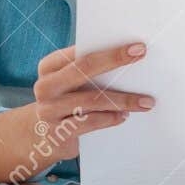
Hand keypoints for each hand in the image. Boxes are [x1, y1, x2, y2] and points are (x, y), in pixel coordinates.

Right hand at [27, 42, 155, 161]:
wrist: (38, 137)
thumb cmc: (63, 102)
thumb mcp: (67, 83)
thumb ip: (86, 70)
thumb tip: (126, 58)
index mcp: (49, 68)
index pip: (80, 53)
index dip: (110, 50)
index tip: (137, 47)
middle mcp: (46, 87)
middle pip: (83, 69)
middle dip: (115, 60)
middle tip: (141, 56)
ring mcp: (49, 110)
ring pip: (92, 100)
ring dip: (123, 100)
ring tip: (146, 101)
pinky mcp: (58, 133)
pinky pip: (90, 123)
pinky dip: (111, 118)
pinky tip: (124, 116)